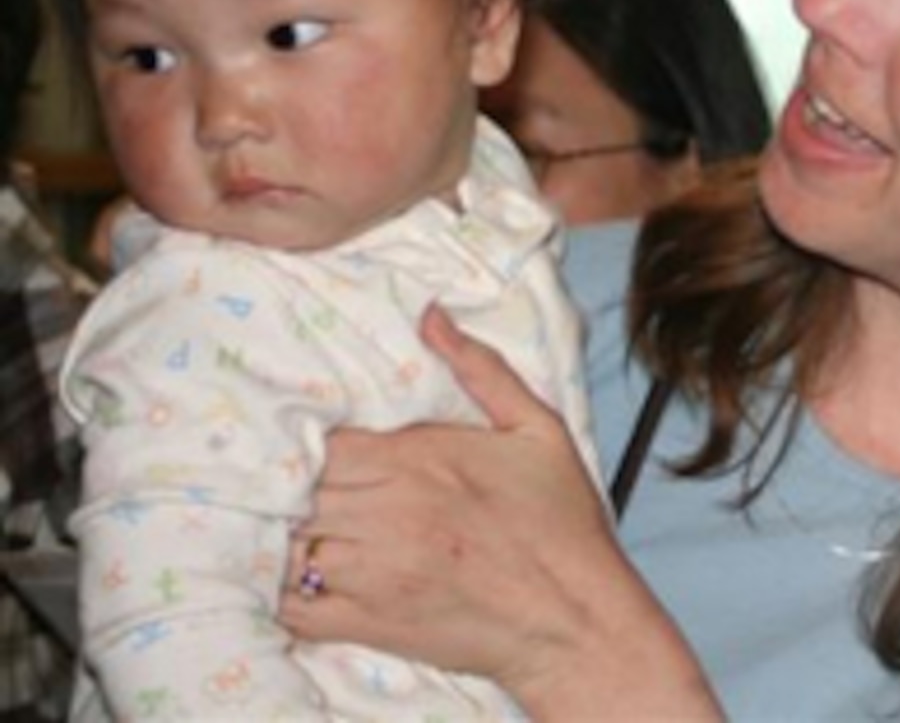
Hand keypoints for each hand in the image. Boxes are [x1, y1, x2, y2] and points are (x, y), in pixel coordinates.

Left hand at [281, 306, 720, 719]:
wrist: (573, 616)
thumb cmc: (561, 521)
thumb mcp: (537, 428)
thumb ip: (479, 368)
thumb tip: (430, 315)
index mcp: (418, 460)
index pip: (324, 440)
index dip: (316, 441)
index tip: (330, 446)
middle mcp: (387, 513)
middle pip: (299, 489)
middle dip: (300, 487)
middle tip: (316, 487)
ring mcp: (374, 572)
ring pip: (289, 544)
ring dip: (293, 536)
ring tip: (311, 529)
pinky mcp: (370, 623)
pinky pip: (295, 608)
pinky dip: (287, 594)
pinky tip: (308, 580)